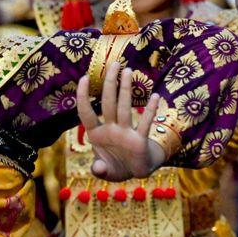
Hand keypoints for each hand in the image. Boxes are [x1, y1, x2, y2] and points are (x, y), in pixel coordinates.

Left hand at [77, 62, 165, 181]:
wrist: (134, 172)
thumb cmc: (115, 166)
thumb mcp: (104, 171)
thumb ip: (99, 170)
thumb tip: (97, 169)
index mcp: (96, 134)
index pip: (86, 112)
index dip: (83, 96)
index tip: (83, 77)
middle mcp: (110, 129)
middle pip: (108, 103)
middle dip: (109, 84)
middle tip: (114, 64)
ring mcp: (125, 132)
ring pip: (124, 107)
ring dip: (125, 89)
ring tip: (128, 70)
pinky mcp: (139, 140)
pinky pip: (144, 123)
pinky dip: (149, 111)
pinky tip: (154, 96)